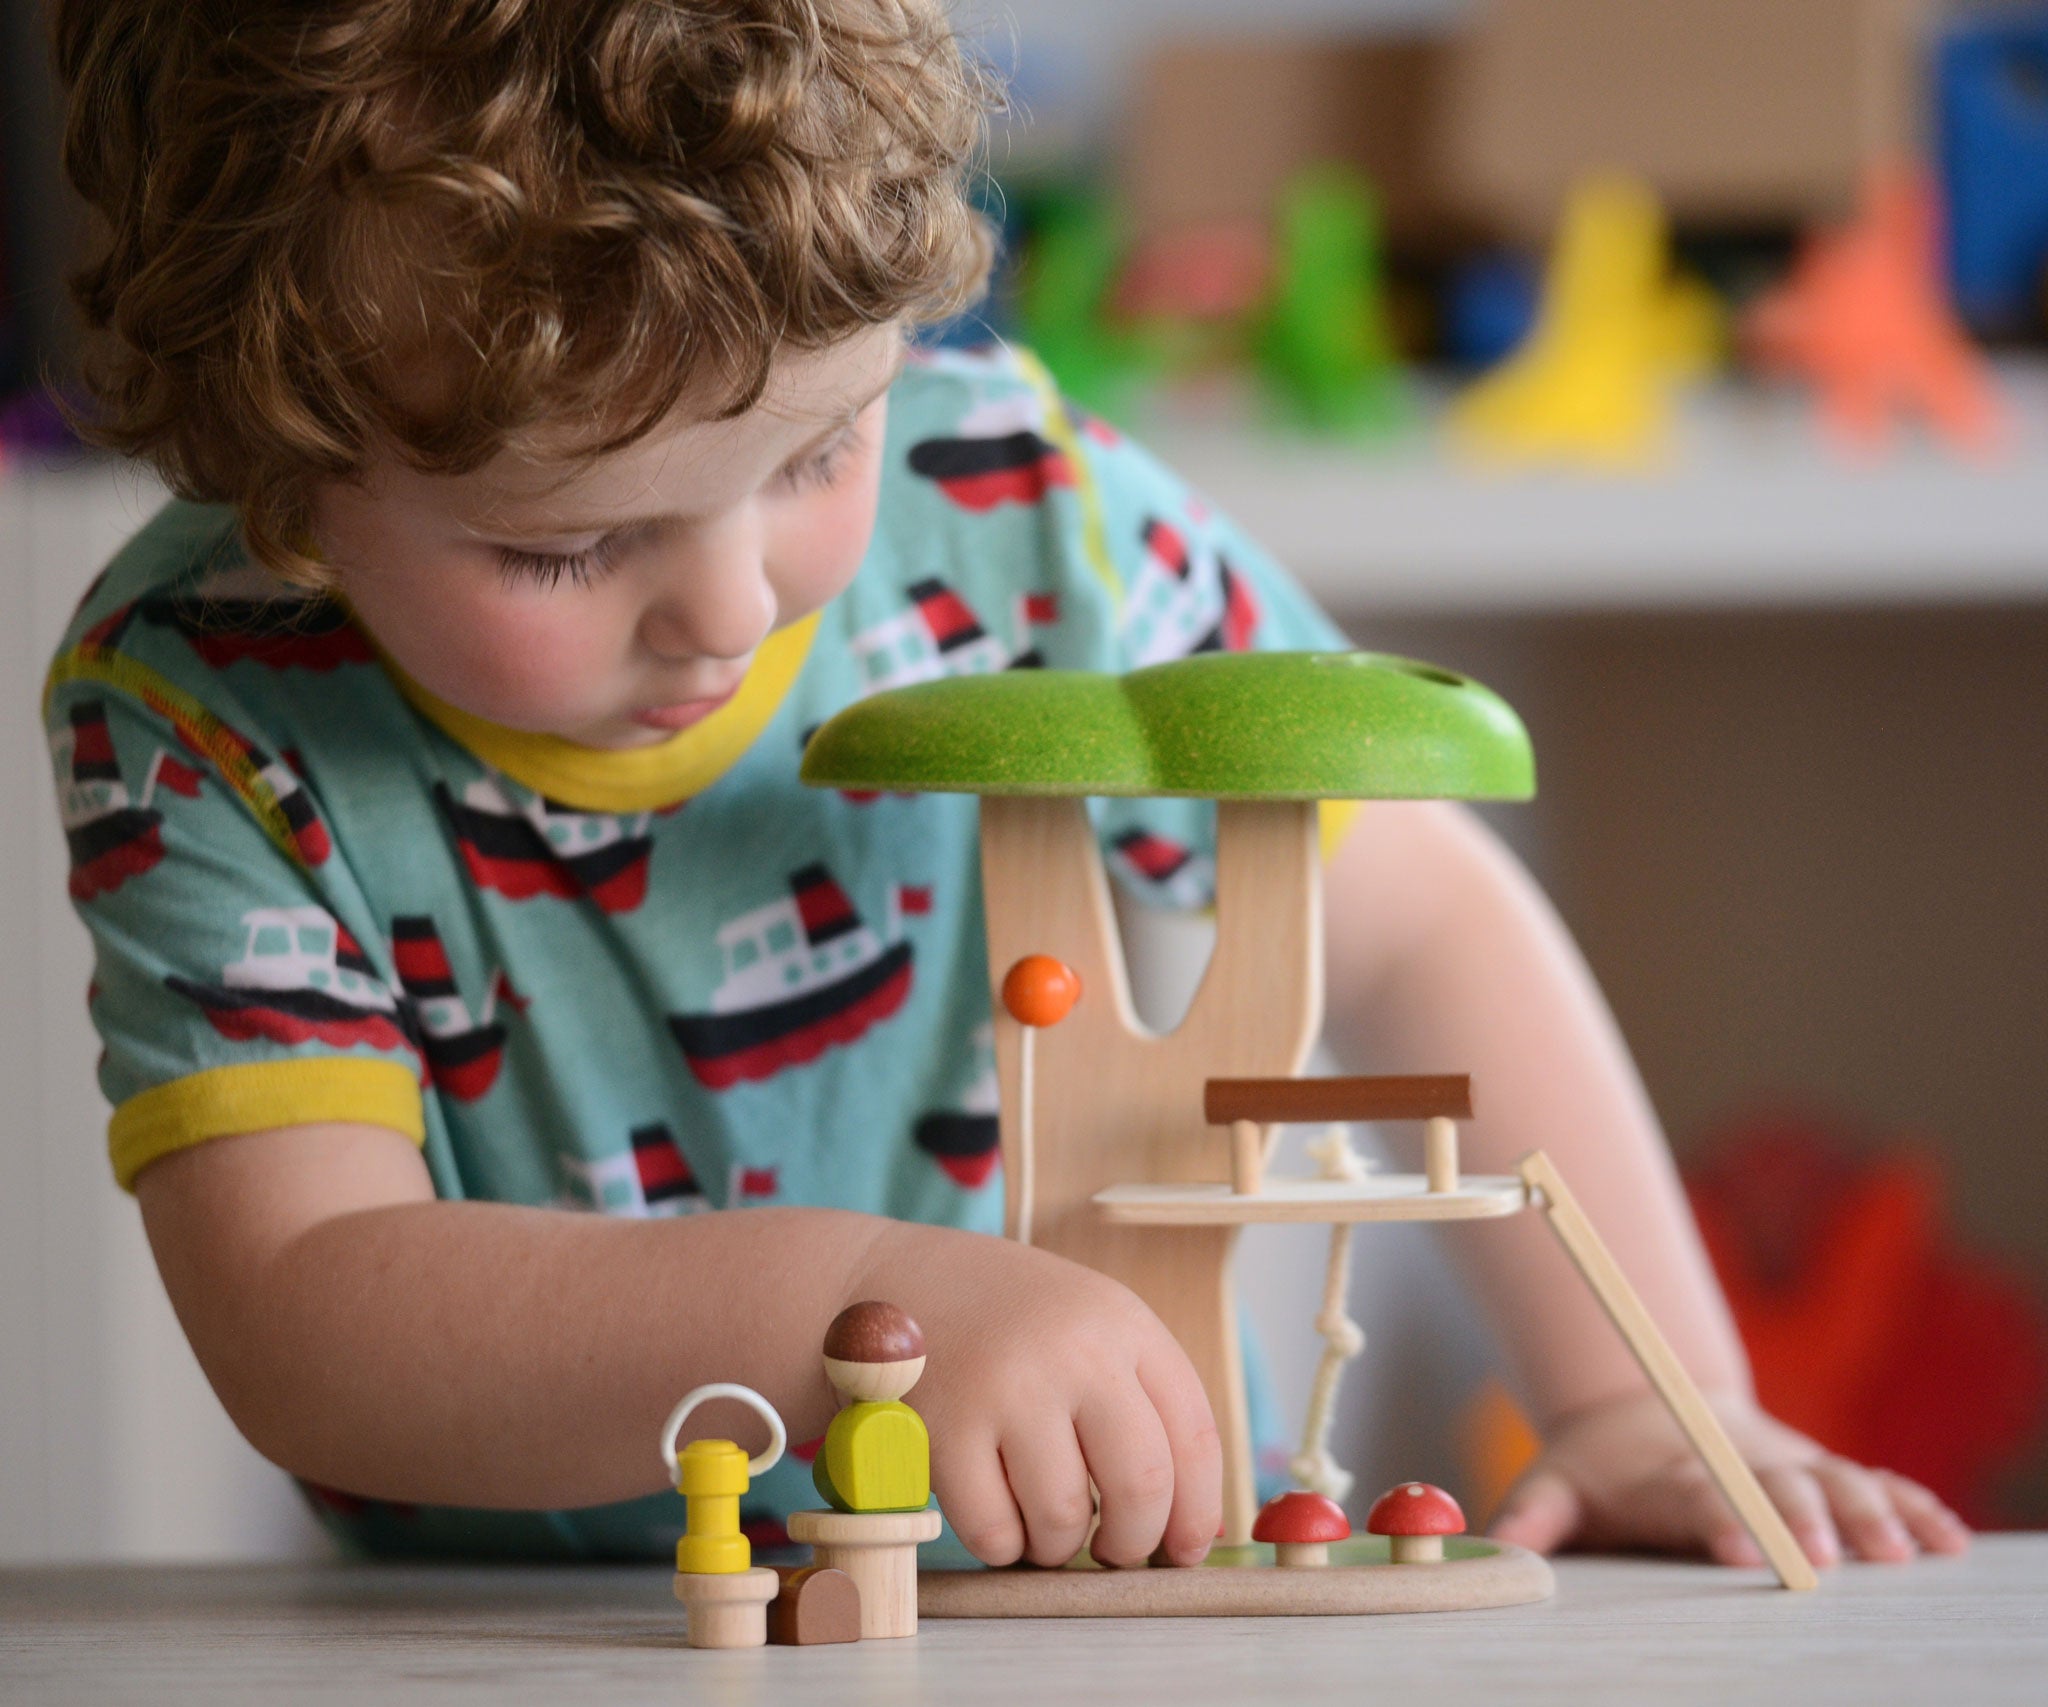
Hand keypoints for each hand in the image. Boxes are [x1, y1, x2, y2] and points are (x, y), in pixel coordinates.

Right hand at [858, 1222, 1220, 1569]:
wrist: (887, 1280)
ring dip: (1060, 1545)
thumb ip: (1140, 1402)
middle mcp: (1072, 1351)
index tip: (1185, 1549)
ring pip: (1064, 1518)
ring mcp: (1006, 1389)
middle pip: (1142, 1486)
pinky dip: (1002, 1544)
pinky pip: (994, 1532)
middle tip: (1113, 1549)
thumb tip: (1191, 1529)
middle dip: (1134, 1541)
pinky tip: (995, 1510)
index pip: (1195, 1437)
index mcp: (1122, 1323)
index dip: (1198, 1512)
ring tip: (1043, 1521)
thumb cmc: (1003, 1320)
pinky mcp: (943, 1430)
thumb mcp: (1086, 1323)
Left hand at [1488, 1388, 1970, 1567]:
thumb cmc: (1600, 1472)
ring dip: (1870, 1514)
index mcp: (1671, 1473)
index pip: (1692, 1492)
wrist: (1648, 1401)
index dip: (1714, 1516)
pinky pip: (1876, 1482)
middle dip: (1800, 1519)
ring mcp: (1786, 1463)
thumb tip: (1494, 1552)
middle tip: (1823, 1558)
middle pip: (1775, 1486)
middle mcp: (1737, 1463)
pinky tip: (1947, 1540)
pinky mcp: (1821, 1470)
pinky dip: (1912, 1507)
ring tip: (1901, 1555)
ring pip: (1835, 1479)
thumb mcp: (1553, 1486)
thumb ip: (1531, 1519)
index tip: (1733, 1547)